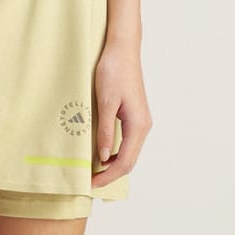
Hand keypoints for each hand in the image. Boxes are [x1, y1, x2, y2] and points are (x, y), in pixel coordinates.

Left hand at [90, 37, 150, 186]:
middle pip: (129, 161)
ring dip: (114, 165)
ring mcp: (141, 122)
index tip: (91, 184)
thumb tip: (103, 157)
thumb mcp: (105, 102)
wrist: (122, 50)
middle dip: (111, 175)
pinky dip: (116, 153)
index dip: (108, 176)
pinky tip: (103, 154)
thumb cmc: (114, 72)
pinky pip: (128, 142)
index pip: (124, 161)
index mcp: (138, 125)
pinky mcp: (135, 116)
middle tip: (90, 183)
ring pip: (129, 153)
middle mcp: (143, 126)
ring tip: (94, 172)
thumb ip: (105, 131)